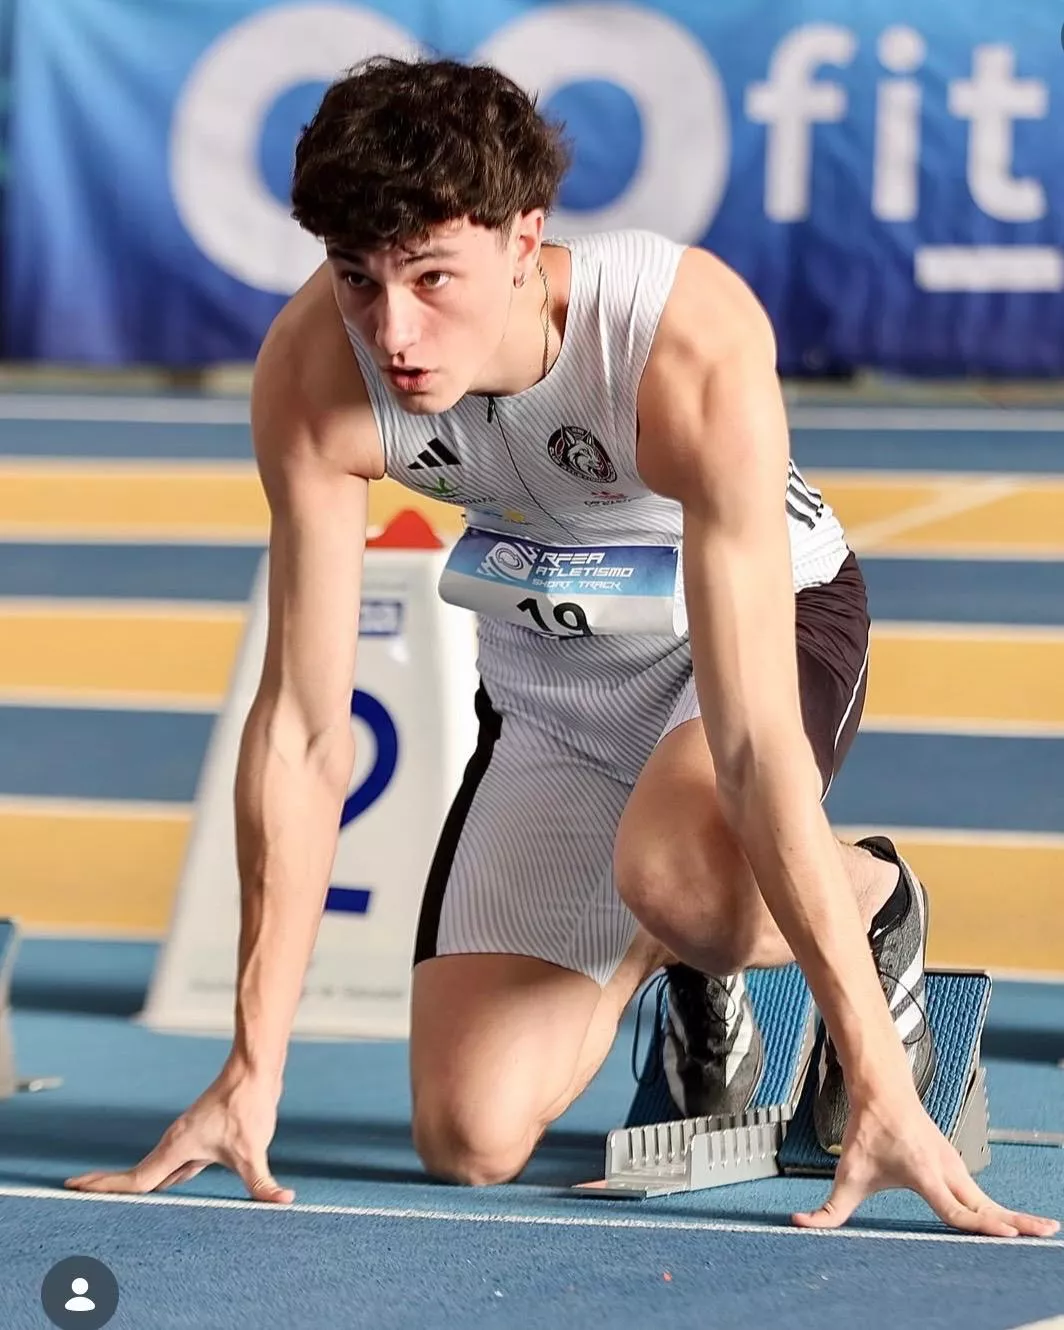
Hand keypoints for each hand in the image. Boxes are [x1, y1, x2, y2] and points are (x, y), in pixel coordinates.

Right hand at [65, 1065, 293, 1204]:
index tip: (74, 1187)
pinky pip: (174, 1163)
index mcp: (177, 1147)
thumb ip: (262, 1184)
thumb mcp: (253, 1151)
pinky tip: (168, 1185)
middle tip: (78, 1192)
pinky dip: (162, 1176)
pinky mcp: (202, 1136)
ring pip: (156, 1168)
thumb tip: (283, 1203)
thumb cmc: (248, 1105)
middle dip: (109, 1185)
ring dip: (136, 1182)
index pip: (136, 1179)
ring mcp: (187, 1138)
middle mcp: (176, 1143)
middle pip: (138, 1174)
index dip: (106, 1187)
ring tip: (114, 1197)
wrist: (255, 1069)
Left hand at [793, 1090, 1059, 1236]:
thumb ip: (828, 1208)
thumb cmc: (868, 1130)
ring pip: (988, 1200)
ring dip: (1014, 1217)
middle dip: (1015, 1222)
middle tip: (1044, 1234)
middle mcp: (947, 1170)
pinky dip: (1001, 1210)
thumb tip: (801, 1224)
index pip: (956, 1208)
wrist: (883, 1090)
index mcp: (925, 1174)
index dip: (979, 1224)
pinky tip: (1017, 1225)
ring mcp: (955, 1167)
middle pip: (986, 1205)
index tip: (1005, 1233)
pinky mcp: (957, 1166)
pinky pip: (983, 1195)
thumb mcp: (847, 1173)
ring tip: (1043, 1232)